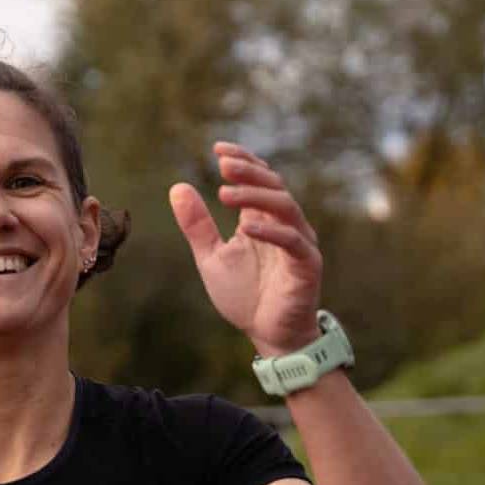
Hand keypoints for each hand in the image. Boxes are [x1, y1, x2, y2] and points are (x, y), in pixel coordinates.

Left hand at [169, 142, 321, 357]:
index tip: (218, 149)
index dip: (243, 160)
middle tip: (223, 164)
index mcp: (263, 219)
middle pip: (273, 185)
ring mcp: (299, 243)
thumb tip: (177, 187)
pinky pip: (293, 241)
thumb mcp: (211, 256)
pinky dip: (271, 230)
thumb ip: (197, 225)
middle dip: (249, 172)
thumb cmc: (244, 295)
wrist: (268, 335)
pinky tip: (245, 226)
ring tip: (224, 194)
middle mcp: (285, 225)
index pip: (259, 179)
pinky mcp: (307, 265)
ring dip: (255, 197)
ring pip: (286, 206)